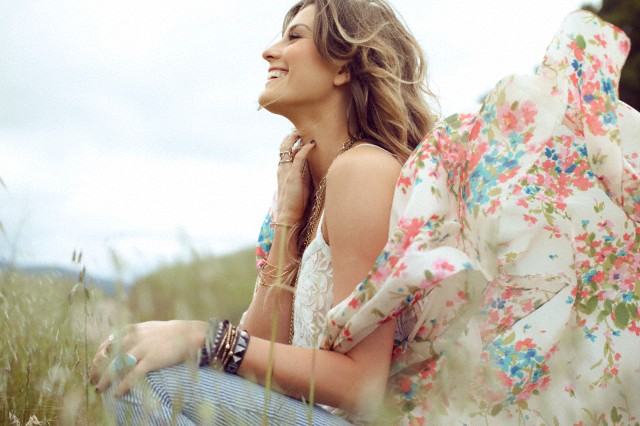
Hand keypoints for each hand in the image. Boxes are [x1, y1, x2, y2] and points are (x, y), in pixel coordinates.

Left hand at [89, 320, 206, 395]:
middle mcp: (134, 339)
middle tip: (93, 379)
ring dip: (106, 379)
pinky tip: (117, 393)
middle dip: (97, 368)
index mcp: (132, 330)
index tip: (95, 364)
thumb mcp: (150, 328)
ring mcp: (142, 350)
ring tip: (100, 388)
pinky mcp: (151, 360)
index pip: (107, 343)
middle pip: (108, 355)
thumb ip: (136, 334)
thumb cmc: (171, 332)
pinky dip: (123, 385)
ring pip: (116, 366)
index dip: (98, 355)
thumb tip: (124, 341)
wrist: (189, 334)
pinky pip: (132, 376)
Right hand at [276, 133, 315, 223]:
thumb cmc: (296, 203)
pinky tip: (312, 144)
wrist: (289, 215)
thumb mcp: (299, 185)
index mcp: (282, 171)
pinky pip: (299, 157)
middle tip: (300, 129)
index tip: (298, 134)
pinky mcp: (293, 175)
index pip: (284, 150)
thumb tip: (312, 167)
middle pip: (283, 145)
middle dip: (291, 135)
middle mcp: (282, 168)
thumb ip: (303, 174)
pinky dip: (305, 149)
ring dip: (296, 137)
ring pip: (288, 147)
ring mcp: (286, 171)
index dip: (290, 141)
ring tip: (304, 131)